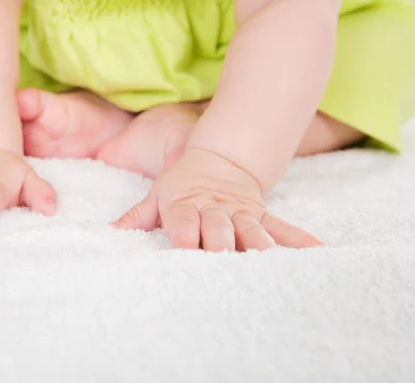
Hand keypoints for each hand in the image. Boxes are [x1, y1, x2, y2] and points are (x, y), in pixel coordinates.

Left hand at [112, 148, 322, 251]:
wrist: (218, 158)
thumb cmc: (181, 183)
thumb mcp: (157, 195)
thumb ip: (137, 216)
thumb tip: (108, 231)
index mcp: (185, 205)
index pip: (185, 224)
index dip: (186, 239)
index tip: (187, 256)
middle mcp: (214, 210)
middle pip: (219, 229)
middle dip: (223, 246)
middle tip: (228, 266)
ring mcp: (240, 212)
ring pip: (250, 230)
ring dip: (259, 247)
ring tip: (271, 265)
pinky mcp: (260, 212)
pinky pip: (280, 227)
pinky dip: (297, 239)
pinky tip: (317, 252)